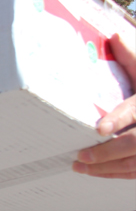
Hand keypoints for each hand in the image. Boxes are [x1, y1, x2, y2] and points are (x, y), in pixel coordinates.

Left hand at [73, 34, 135, 179]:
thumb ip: (133, 59)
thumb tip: (115, 35)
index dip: (119, 118)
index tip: (100, 128)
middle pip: (134, 143)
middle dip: (106, 153)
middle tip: (80, 156)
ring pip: (135, 164)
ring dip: (107, 169)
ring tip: (80, 167)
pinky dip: (118, 174)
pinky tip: (100, 172)